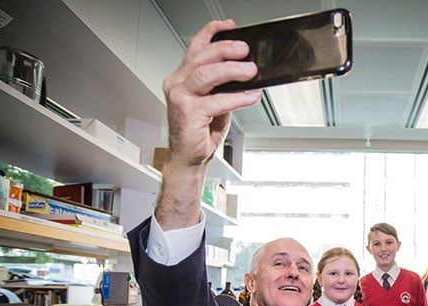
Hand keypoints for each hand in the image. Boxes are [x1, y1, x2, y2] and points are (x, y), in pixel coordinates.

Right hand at [162, 19, 260, 169]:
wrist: (191, 158)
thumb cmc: (201, 132)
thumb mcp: (216, 102)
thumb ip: (225, 86)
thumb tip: (248, 71)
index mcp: (182, 77)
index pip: (196, 48)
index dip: (212, 33)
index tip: (230, 26)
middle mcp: (177, 83)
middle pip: (201, 57)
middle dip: (225, 50)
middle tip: (245, 51)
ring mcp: (179, 97)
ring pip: (205, 74)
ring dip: (231, 70)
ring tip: (250, 70)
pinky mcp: (187, 112)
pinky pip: (215, 100)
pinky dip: (236, 98)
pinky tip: (250, 97)